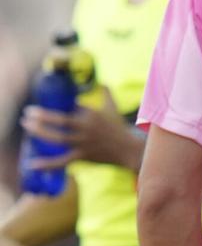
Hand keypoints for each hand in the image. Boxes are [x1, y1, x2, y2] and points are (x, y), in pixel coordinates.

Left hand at [21, 87, 142, 170]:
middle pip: (61, 121)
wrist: (129, 149)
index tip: (39, 107)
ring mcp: (84, 143)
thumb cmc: (118, 127)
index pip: (70, 108)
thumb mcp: (113, 108)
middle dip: (42, 117)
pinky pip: (62, 161)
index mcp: (92, 115)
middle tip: (27, 113)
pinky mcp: (83, 157)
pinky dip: (47, 164)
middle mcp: (87, 128)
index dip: (54, 108)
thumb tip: (100, 81)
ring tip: (27, 126)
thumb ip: (106, 93)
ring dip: (40, 132)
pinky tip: (32, 164)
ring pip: (59, 138)